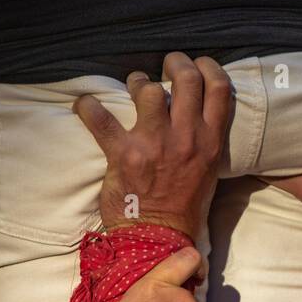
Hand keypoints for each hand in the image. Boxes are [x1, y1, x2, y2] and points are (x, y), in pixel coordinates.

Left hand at [76, 51, 231, 234]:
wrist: (159, 238)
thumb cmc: (184, 207)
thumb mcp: (209, 172)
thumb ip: (205, 140)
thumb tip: (195, 114)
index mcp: (210, 142)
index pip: (218, 88)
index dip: (208, 66)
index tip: (198, 63)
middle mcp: (186, 138)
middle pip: (186, 78)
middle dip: (175, 62)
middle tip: (166, 64)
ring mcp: (155, 144)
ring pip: (147, 89)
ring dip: (137, 82)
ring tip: (133, 87)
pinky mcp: (124, 154)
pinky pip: (100, 118)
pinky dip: (88, 107)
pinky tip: (84, 104)